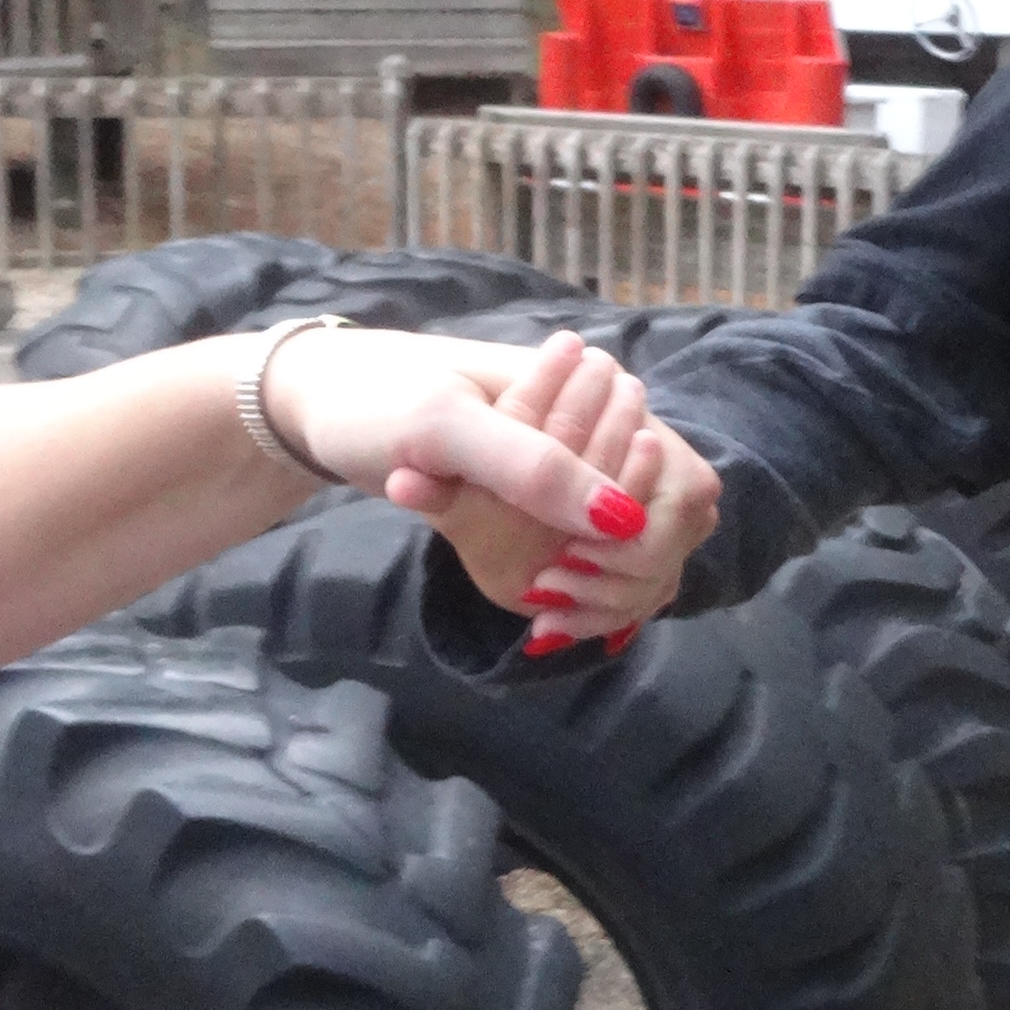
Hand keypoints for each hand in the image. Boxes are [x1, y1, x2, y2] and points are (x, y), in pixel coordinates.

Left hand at [261, 326, 717, 632]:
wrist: (327, 405)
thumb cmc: (381, 404)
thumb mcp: (446, 430)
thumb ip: (535, 468)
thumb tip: (620, 522)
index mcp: (607, 392)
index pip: (682, 494)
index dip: (635, 552)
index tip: (554, 581)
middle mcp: (619, 428)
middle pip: (675, 529)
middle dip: (622, 582)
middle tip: (543, 601)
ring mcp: (597, 465)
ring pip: (650, 551)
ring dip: (611, 596)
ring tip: (545, 616)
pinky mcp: (565, 499)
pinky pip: (611, 559)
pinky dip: (594, 597)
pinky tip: (549, 616)